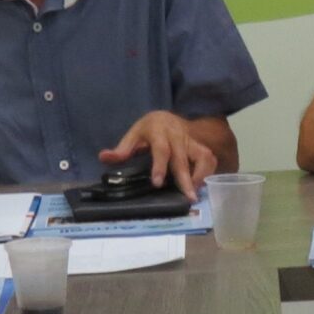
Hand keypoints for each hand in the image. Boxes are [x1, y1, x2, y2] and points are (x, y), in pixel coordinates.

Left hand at [100, 112, 215, 199]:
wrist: (169, 117)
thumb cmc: (148, 130)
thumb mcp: (133, 135)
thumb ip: (122, 149)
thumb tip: (104, 157)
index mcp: (159, 131)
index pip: (161, 149)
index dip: (160, 166)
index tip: (157, 183)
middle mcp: (178, 136)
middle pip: (183, 158)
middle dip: (186, 178)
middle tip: (188, 197)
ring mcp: (192, 141)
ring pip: (203, 157)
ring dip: (201, 175)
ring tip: (195, 192)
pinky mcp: (201, 146)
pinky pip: (210, 159)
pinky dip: (208, 172)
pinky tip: (200, 186)